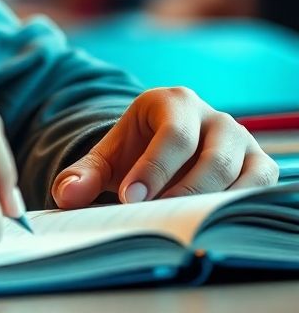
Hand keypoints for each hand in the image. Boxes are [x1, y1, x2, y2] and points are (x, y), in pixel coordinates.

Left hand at [52, 86, 278, 208]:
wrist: (164, 147)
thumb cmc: (137, 151)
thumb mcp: (109, 157)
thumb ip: (85, 173)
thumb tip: (65, 195)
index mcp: (174, 102)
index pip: (173, 135)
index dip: (153, 169)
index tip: (129, 199)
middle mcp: (214, 118)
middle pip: (212, 159)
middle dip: (183, 192)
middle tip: (155, 218)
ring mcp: (241, 141)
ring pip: (241, 177)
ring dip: (212, 205)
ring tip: (181, 226)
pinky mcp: (260, 166)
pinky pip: (261, 189)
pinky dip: (239, 208)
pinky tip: (210, 224)